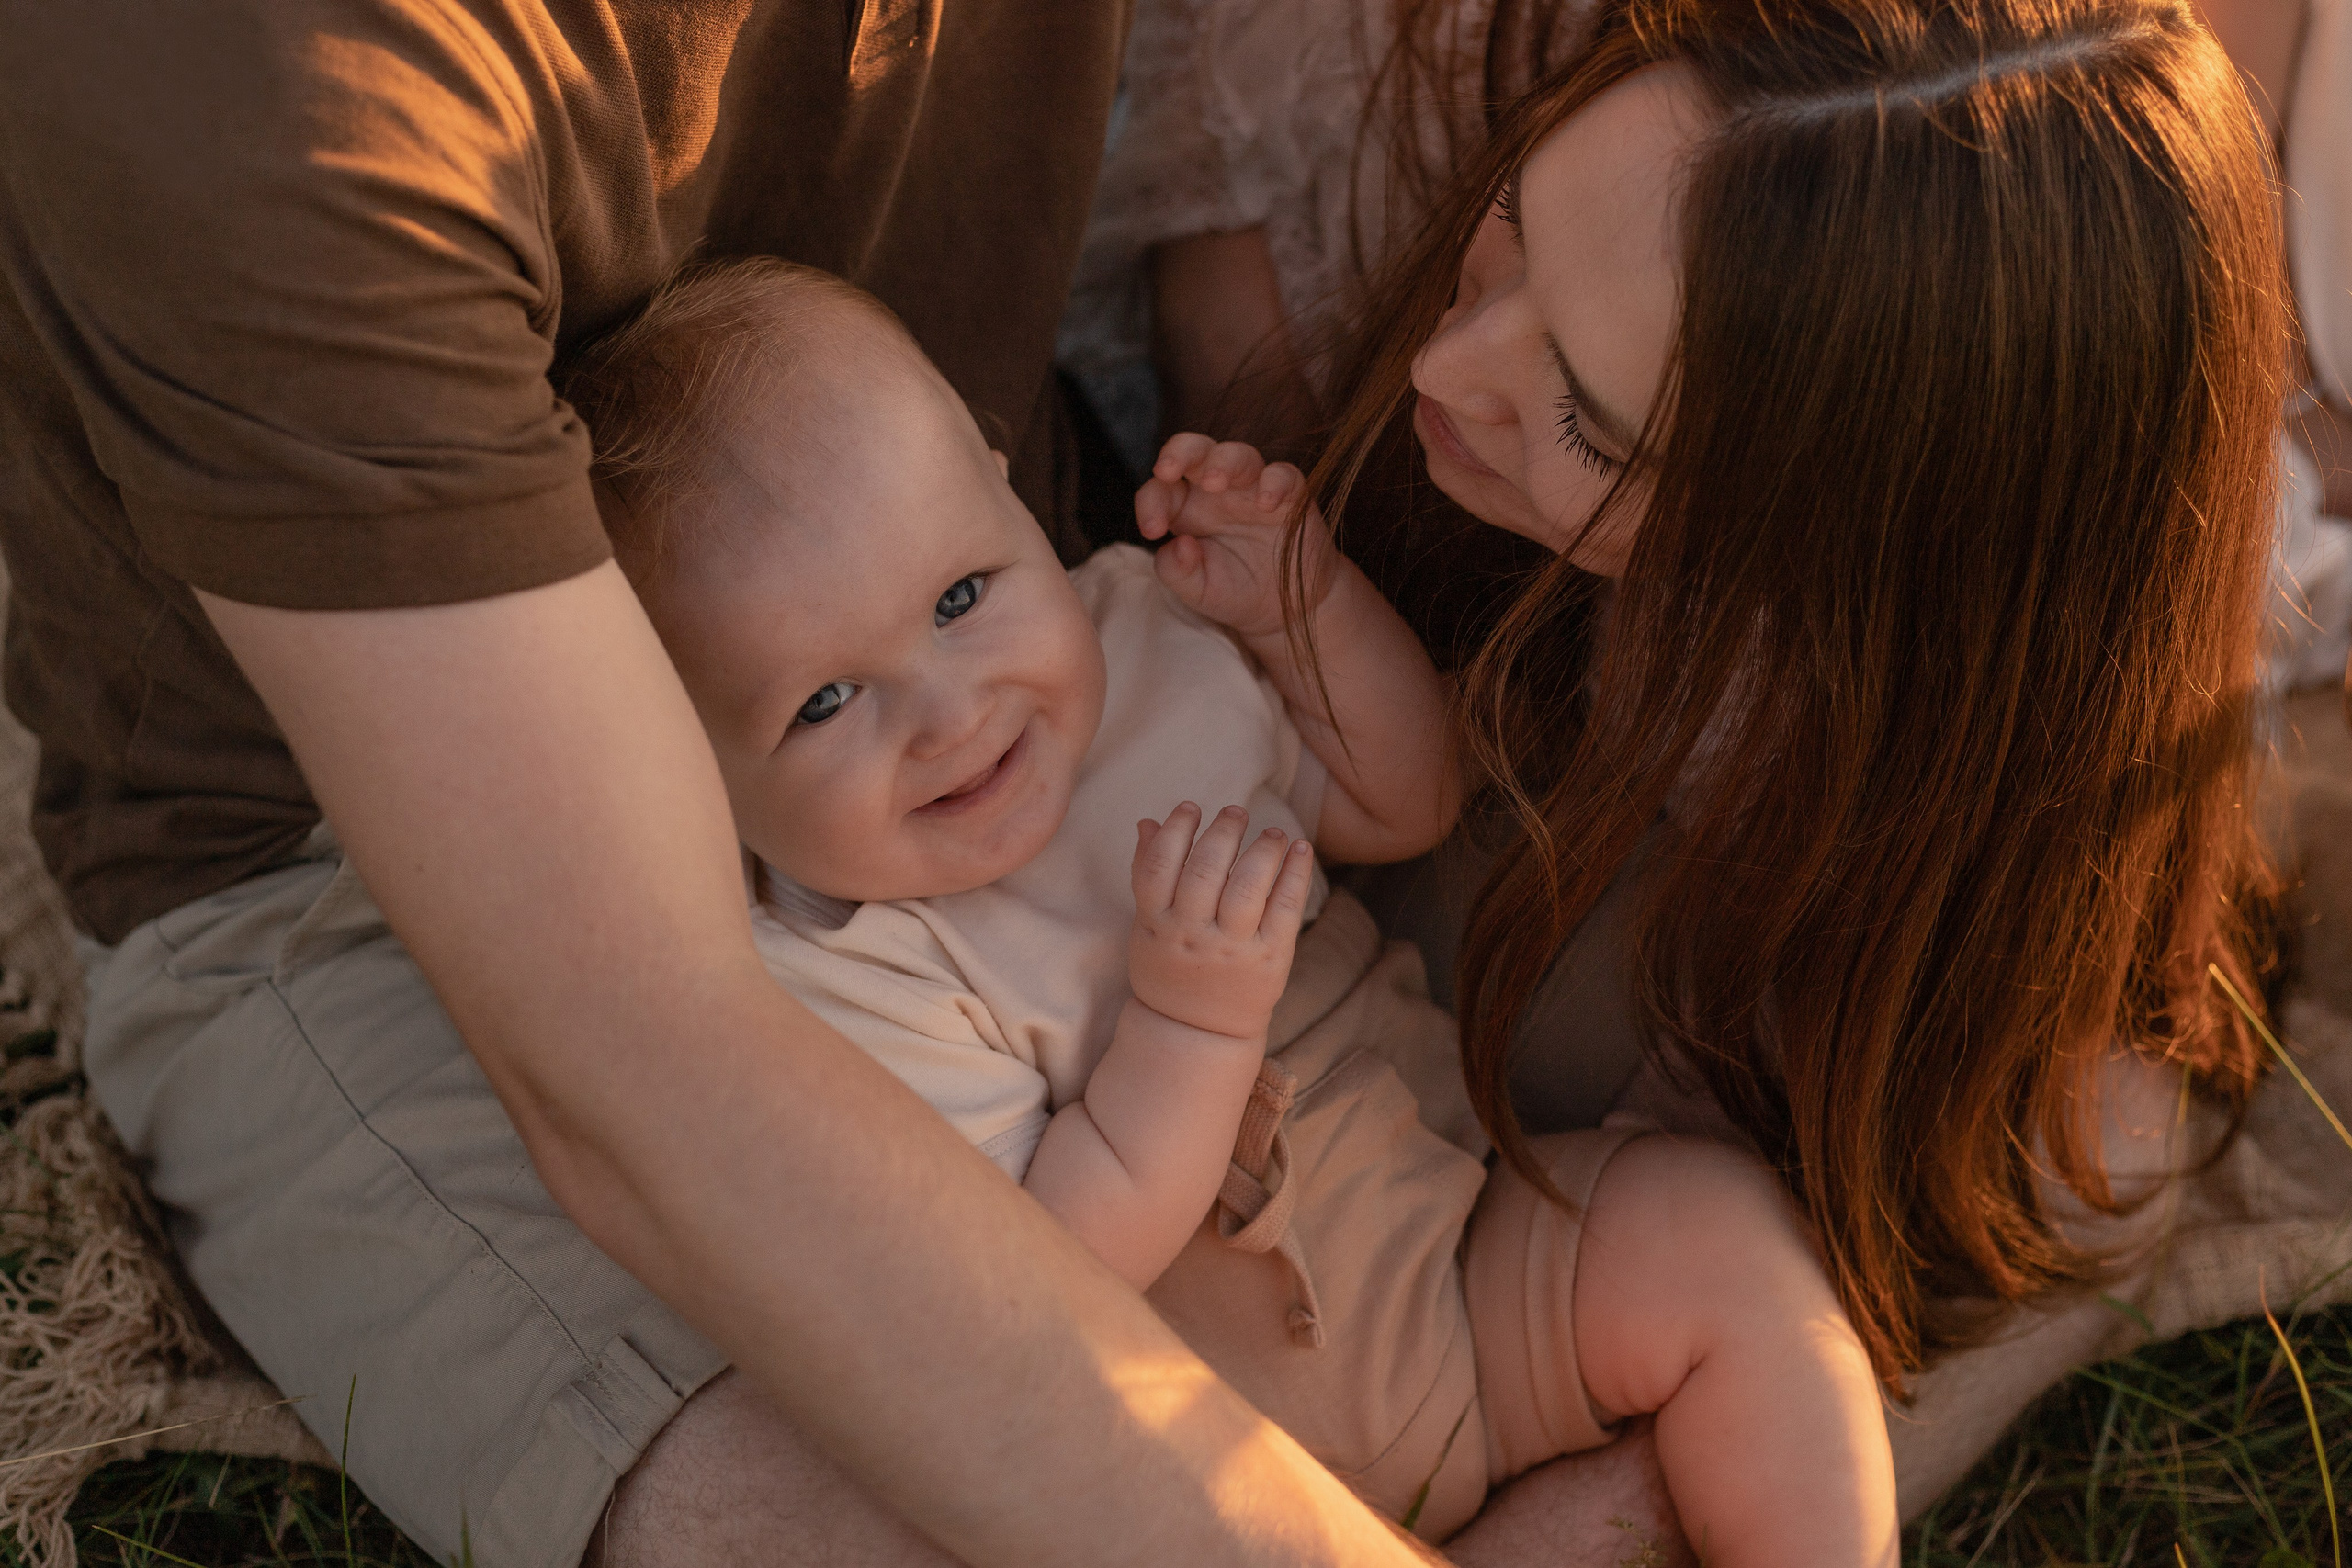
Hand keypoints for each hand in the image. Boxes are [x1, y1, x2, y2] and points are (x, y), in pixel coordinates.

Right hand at [1129, 802, 1315, 1038]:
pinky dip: (1296, 873)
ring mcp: (1233, 948)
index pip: (1161, 865)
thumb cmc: (1169, 968)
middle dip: (1223, 831)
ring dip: (1263, 849)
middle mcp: (1194, 935)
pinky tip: (1300, 849)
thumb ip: (1147, 874)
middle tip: (1235, 811)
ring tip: (1272, 832)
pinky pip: (1286, 907)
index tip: (1189, 808)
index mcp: (1158, 924)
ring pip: (1249, 886)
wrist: (1195, 1032)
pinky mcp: (1270, 958)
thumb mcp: (1146, 926)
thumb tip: (1149, 821)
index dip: (1175, 830)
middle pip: (1207, 870)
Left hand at [1134, 434, 1338, 640]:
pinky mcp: (1290, 497)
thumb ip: (1175, 570)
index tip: (1153, 531)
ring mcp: (1253, 489)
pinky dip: (1274, 483)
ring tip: (1215, 483)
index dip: (1150, 502)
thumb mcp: (1197, 590)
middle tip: (1168, 470)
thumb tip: (1179, 542)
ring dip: (1224, 463)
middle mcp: (1217, 491)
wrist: (1286, 609)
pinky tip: (1265, 504)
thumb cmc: (1235, 592)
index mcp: (1186, 508)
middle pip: (1194, 449)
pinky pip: (1283, 475)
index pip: (1160, 488)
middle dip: (1179, 452)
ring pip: (1238, 454)